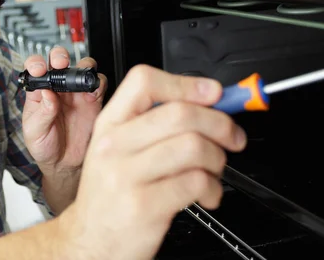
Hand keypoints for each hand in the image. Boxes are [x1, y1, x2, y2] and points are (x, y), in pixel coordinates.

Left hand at [22, 47, 107, 174]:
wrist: (64, 164)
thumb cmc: (45, 146)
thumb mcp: (35, 132)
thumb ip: (41, 113)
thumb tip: (46, 94)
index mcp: (39, 91)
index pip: (36, 69)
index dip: (36, 64)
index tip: (38, 69)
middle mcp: (58, 87)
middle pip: (60, 61)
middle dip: (60, 57)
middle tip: (60, 64)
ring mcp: (77, 92)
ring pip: (82, 68)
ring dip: (81, 67)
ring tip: (77, 78)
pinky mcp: (94, 100)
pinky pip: (99, 85)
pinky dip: (98, 84)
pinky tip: (92, 94)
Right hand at [58, 64, 246, 259]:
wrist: (90, 241)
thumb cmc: (111, 195)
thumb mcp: (119, 150)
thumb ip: (154, 125)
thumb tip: (209, 103)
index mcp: (110, 124)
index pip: (145, 82)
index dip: (186, 83)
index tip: (213, 93)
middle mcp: (114, 145)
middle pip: (180, 113)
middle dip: (220, 122)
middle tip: (232, 135)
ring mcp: (126, 175)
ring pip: (194, 146)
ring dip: (219, 159)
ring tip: (215, 170)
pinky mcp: (143, 206)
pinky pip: (196, 182)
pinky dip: (214, 188)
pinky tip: (207, 194)